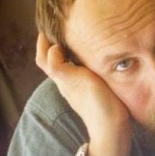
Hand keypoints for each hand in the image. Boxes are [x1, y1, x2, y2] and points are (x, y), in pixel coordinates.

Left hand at [35, 32, 131, 155]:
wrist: (113, 129)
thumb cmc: (97, 105)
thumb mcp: (78, 83)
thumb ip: (62, 67)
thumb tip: (51, 49)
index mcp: (62, 79)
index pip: (43, 59)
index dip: (41, 43)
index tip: (46, 26)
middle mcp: (67, 82)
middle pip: (53, 60)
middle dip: (53, 44)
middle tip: (60, 27)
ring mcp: (79, 87)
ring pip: (67, 65)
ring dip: (67, 50)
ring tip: (76, 36)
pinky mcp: (91, 90)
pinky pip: (80, 70)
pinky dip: (80, 59)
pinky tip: (91, 54)